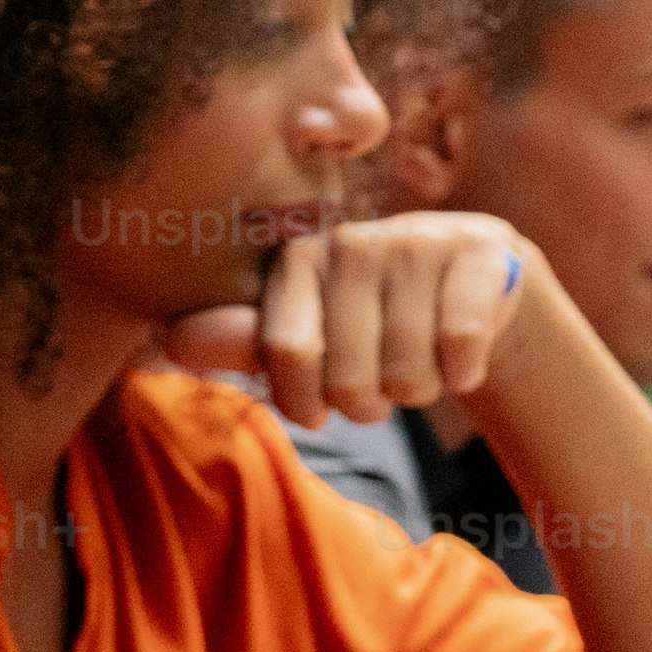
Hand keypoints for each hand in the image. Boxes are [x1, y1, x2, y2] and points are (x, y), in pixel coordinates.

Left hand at [165, 208, 535, 425]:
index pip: (284, 353)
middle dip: (368, 405)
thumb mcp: (309, 331)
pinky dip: (463, 372)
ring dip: (419, 391)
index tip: (316, 410)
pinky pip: (459, 348)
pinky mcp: (476, 251)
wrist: (469, 287)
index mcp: (299, 259)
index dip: (304, 402)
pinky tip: (460, 353)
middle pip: (349, 380)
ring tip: (420, 361)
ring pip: (408, 373)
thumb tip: (174, 341)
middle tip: (380, 383)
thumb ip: (247, 341)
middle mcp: (352, 241)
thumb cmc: (373, 320)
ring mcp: (417, 241)